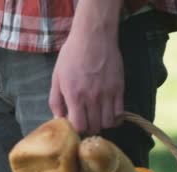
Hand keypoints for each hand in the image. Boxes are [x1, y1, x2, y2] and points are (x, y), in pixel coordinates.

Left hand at [49, 0, 123, 133]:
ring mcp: (107, 93)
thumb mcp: (56, 78)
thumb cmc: (71, 56)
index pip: (78, 126)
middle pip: (93, 126)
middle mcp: (92, 97)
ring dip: (101, 124)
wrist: (93, 37)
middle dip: (88, 128)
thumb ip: (56, 101)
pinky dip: (115, 118)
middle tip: (85, 122)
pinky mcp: (119, 88)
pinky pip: (120, 112)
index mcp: (74, 95)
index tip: (74, 124)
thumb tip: (57, 119)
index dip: (76, 129)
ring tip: (96, 118)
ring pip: (108, 123)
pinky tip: (109, 114)